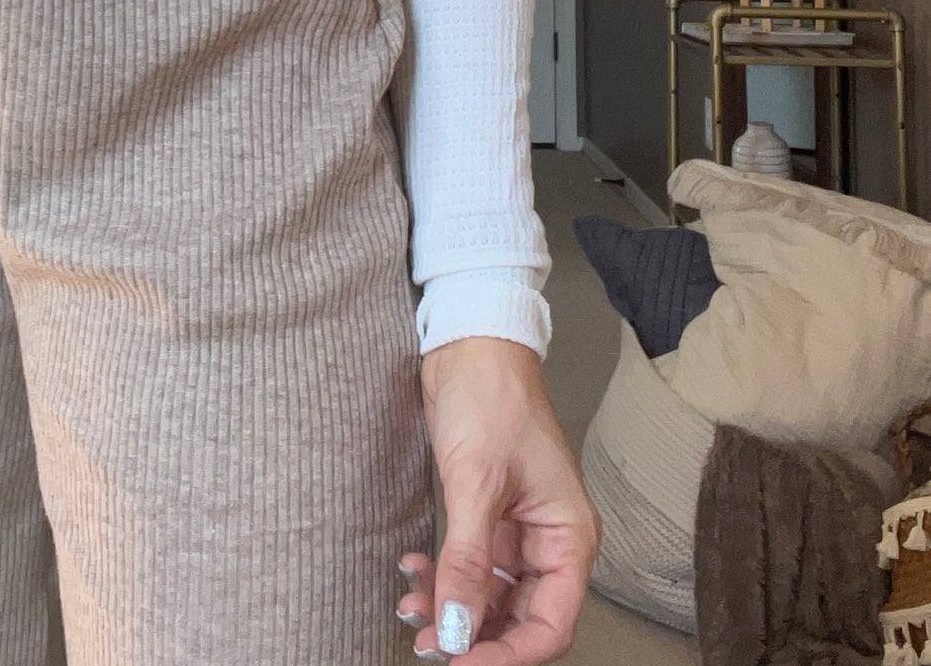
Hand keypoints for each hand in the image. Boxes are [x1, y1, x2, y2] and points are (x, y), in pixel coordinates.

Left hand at [396, 338, 600, 661]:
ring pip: (490, 599)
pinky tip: (413, 572)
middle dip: (474, 636)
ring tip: (411, 610)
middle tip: (427, 645)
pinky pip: (469, 570)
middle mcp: (549, 542)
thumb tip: (456, 630)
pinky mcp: (487, 519)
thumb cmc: (491, 396)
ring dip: (451, 610)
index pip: (551, 624)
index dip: (509, 655)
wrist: (468, 345)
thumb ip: (467, 562)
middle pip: (520, 619)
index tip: (462, 665)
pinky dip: (441, 579)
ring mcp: (517, 533)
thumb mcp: (476, 482)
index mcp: (569, 537)